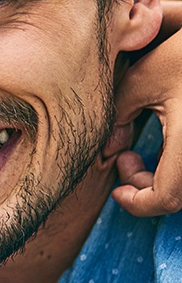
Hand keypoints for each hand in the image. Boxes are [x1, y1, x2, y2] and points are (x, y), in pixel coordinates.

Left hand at [112, 3, 181, 215]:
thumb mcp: (143, 80)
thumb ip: (118, 116)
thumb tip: (108, 151)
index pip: (165, 198)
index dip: (136, 203)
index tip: (116, 190)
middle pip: (178, 198)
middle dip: (144, 187)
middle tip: (124, 160)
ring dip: (163, 179)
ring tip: (139, 152)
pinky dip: (178, 167)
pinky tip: (166, 143)